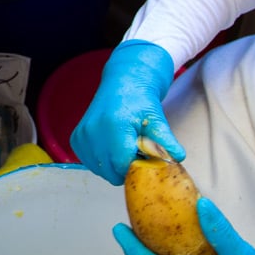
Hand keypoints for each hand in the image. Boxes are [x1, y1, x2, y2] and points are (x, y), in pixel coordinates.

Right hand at [69, 40, 184, 184]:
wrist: (123, 82)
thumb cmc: (141, 100)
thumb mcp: (157, 119)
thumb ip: (165, 141)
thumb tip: (178, 158)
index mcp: (114, 127)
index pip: (123, 166)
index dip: (137, 169)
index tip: (145, 160)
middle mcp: (93, 132)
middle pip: (111, 172)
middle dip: (126, 168)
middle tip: (137, 153)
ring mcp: (82, 136)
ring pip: (101, 171)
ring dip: (114, 166)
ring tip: (124, 146)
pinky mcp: (76, 139)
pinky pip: (91, 164)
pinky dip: (103, 161)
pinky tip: (112, 146)